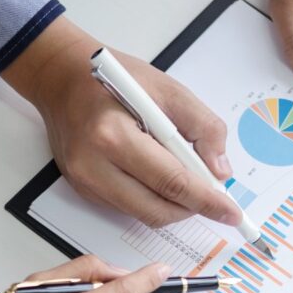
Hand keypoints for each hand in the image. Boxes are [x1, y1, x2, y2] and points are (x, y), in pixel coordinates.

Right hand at [2, 17, 241, 228]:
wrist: (62, 78)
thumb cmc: (114, 79)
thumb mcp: (168, 90)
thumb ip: (203, 127)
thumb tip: (220, 172)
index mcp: (113, 135)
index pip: (171, 181)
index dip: (206, 200)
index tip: (231, 213)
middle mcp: (93, 165)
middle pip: (157, 209)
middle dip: (191, 208)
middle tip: (212, 196)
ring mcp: (85, 181)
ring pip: (143, 214)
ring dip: (172, 206)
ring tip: (185, 180)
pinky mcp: (82, 189)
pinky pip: (128, 208)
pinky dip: (151, 199)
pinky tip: (157, 175)